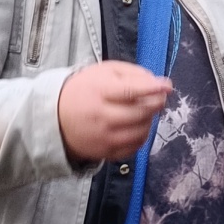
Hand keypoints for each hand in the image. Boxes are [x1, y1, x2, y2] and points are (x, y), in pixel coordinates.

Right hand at [56, 61, 171, 162]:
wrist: (56, 117)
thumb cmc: (85, 88)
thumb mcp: (105, 71)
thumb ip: (133, 73)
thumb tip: (159, 84)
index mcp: (100, 92)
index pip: (131, 92)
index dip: (152, 89)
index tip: (167, 86)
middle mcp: (102, 117)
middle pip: (140, 113)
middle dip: (156, 103)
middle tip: (159, 97)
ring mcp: (104, 138)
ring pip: (141, 132)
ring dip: (150, 120)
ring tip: (144, 111)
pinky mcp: (106, 153)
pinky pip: (135, 147)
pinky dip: (141, 135)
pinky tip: (136, 125)